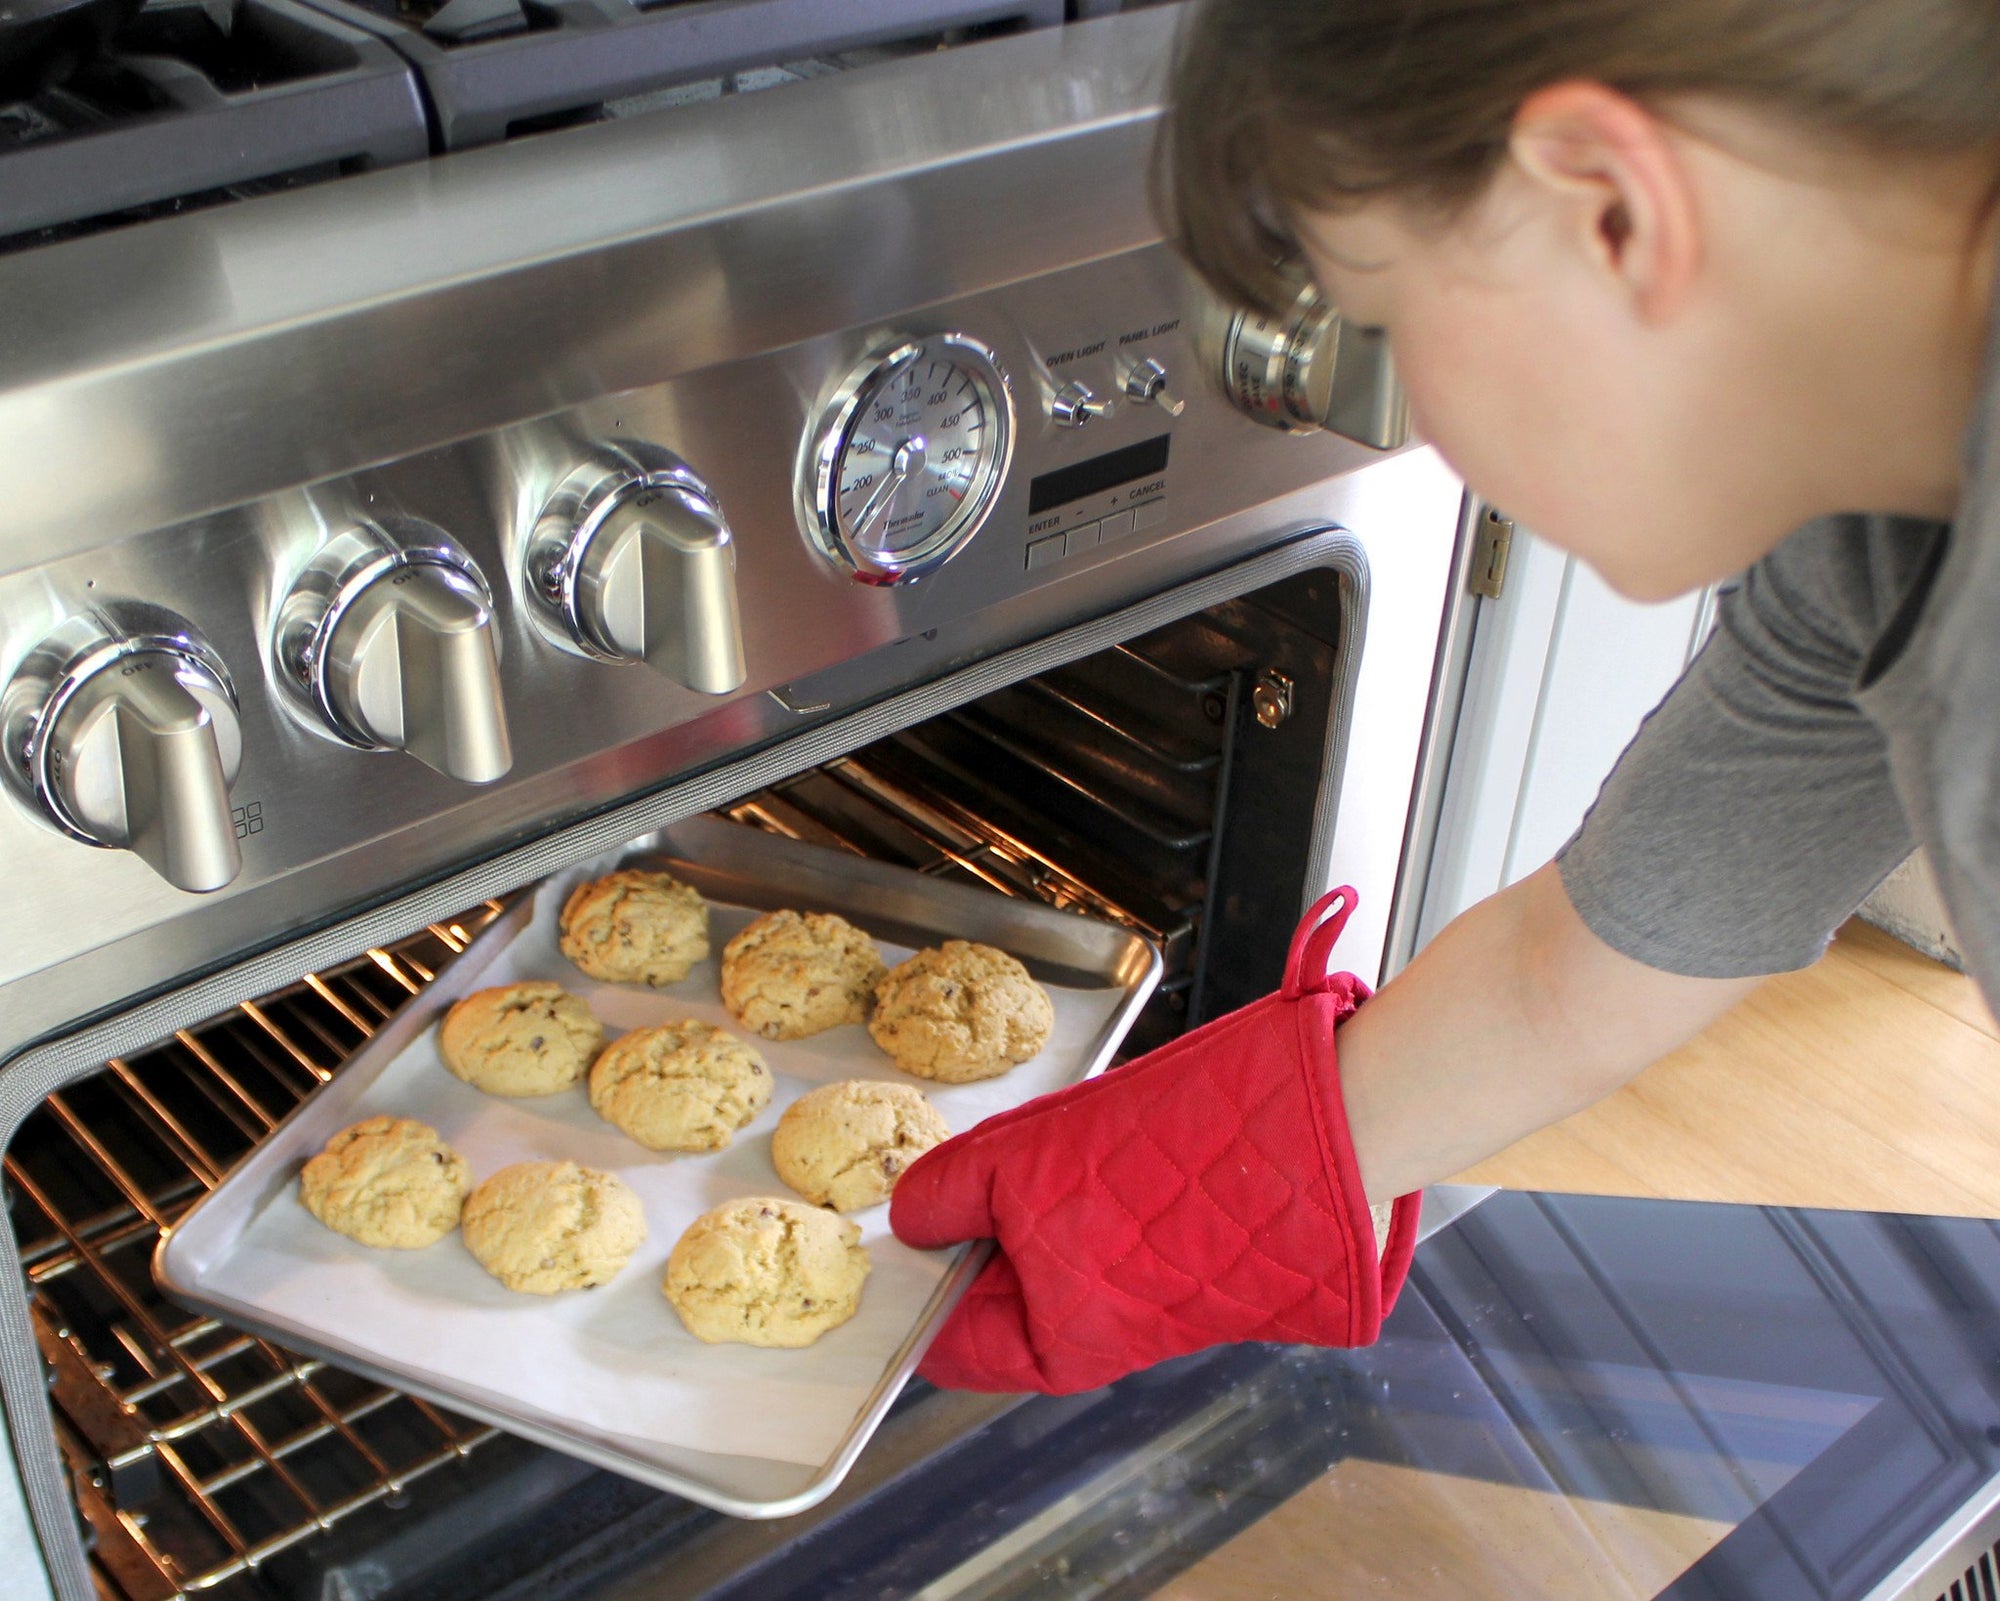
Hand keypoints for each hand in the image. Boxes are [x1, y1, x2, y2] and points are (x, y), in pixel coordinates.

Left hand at [890, 887, 1421, 1393]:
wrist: (1305, 1132)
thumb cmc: (1160, 1163)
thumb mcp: (1015, 1164)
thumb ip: (945, 1191)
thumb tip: (910, 1213)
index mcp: (1051, 1350)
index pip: (946, 1342)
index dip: (909, 1283)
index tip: (889, 1230)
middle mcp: (1100, 1339)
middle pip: (1000, 1291)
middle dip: (975, 1227)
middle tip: (965, 1164)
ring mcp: (1146, 1296)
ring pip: (1052, 1248)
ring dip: (1033, 1196)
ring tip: (1044, 1140)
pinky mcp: (1185, 1250)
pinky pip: (1106, 1224)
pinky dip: (1085, 1185)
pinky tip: (1094, 1136)